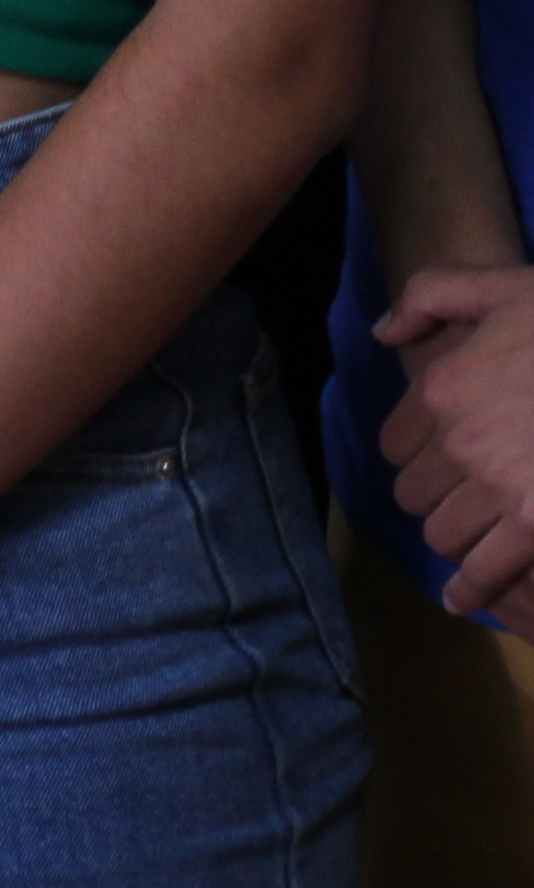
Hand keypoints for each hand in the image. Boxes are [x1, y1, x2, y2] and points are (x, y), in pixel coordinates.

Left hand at [380, 262, 533, 615]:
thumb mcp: (502, 287)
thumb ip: (430, 297)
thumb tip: (385, 334)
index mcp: (443, 387)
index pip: (395, 445)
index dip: (418, 454)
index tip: (441, 458)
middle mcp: (461, 441)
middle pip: (414, 495)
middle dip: (436, 498)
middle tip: (465, 497)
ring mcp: (501, 487)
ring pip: (443, 534)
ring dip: (457, 537)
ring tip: (477, 535)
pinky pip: (484, 571)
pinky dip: (471, 589)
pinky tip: (463, 599)